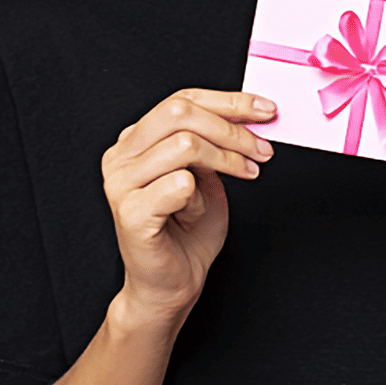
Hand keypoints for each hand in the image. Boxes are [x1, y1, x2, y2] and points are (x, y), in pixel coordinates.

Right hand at [101, 89, 275, 324]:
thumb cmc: (188, 231)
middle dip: (231, 129)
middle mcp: (120, 156)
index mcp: (135, 140)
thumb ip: (215, 142)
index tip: (265, 110)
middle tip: (262, 150)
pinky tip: (197, 213)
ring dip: (225, 162)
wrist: (172, 283)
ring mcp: (120, 184)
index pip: (181, 100)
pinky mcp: (129, 213)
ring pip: (184, 146)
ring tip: (242, 179)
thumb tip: (250, 113)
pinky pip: (178, 185)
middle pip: (180, 114)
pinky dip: (200, 197)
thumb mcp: (208, 174)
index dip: (228, 101)